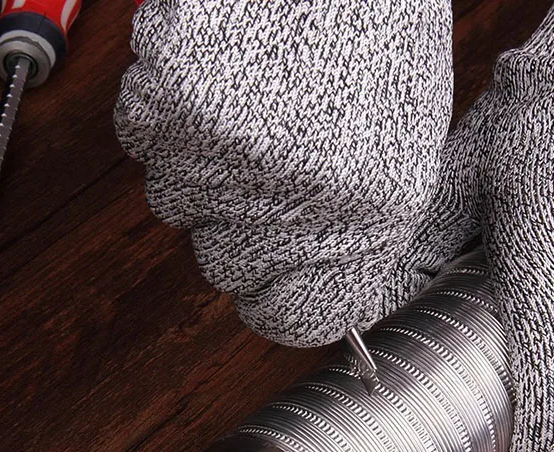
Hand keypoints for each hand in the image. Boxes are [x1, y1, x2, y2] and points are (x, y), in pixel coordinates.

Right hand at [114, 0, 452, 345]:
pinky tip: (220, 73)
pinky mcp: (174, 102)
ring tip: (253, 100)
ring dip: (204, 165)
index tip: (273, 281)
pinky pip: (147, 142)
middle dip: (240, 227)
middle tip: (269, 165)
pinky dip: (171, 115)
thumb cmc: (379, 31)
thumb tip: (328, 300)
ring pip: (177, 204)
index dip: (277, 299)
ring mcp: (231, 153)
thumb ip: (361, 235)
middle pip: (224, 267)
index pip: (291, 317)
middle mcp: (298, 201)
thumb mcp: (406, 149)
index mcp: (372, 217)